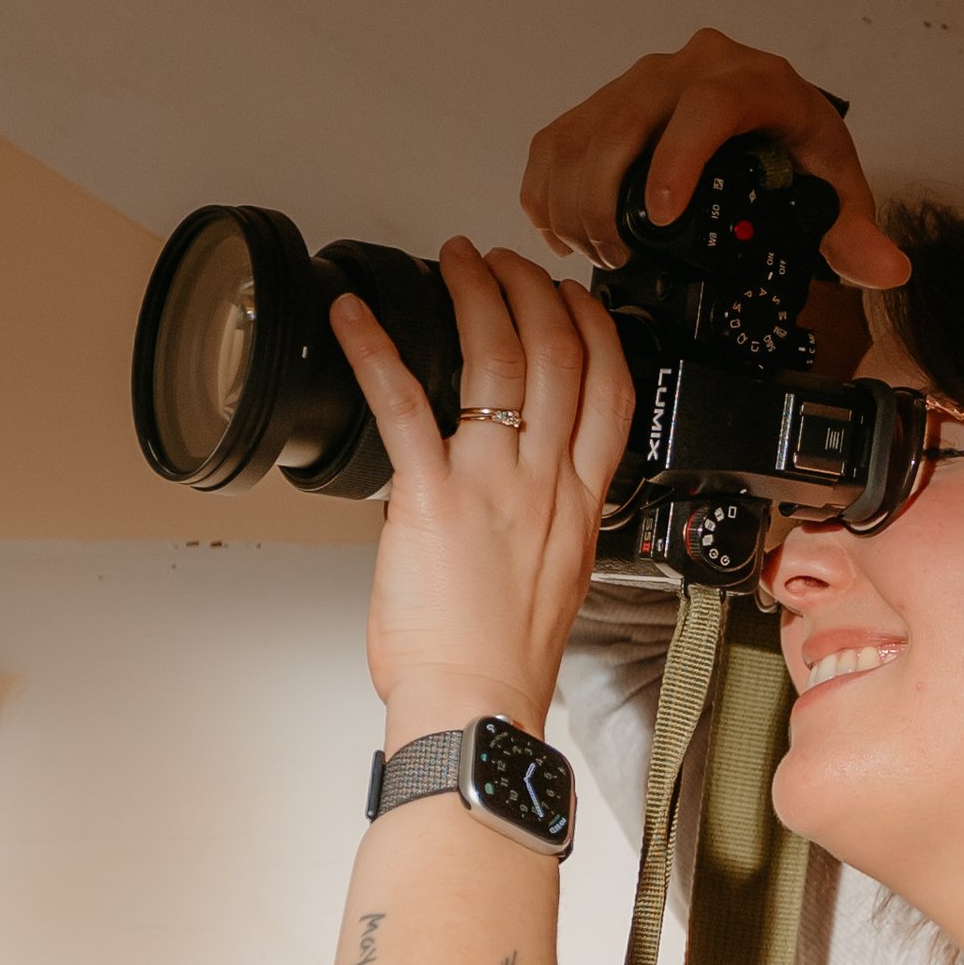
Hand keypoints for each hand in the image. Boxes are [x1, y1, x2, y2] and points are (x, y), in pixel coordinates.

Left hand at [333, 240, 635, 741]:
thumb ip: (538, 521)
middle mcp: (546, 480)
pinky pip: (403, 404)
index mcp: (579, 499)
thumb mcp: (551, 577)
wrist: (476, 704)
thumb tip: (506, 493)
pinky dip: (373, 349)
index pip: (611, 386)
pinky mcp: (431, 496)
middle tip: (506, 262)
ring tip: (457, 260)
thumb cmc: (503, 659)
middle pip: (560, 353)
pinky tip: (352, 316)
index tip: (573, 297)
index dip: (596, 326)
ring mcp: (492, 483)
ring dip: (477, 294)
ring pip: (499, 359)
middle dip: (535, 289)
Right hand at [521, 26, 910, 288]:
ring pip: (581, 132)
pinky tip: (563, 233)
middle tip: (619, 261)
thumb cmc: (798, 142)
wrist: (768, 112)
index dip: (677, 159)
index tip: (663, 218)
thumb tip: (884, 269)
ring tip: (597, 255)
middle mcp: (690, 66)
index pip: (707, 106)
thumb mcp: (834, 185)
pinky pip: (557, 139)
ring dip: (574, 202)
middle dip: (608, 201)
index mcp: (753, 80)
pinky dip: (548, 189)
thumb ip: (854, 232)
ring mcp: (641, 81)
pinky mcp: (603, 100)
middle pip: (624, 120)